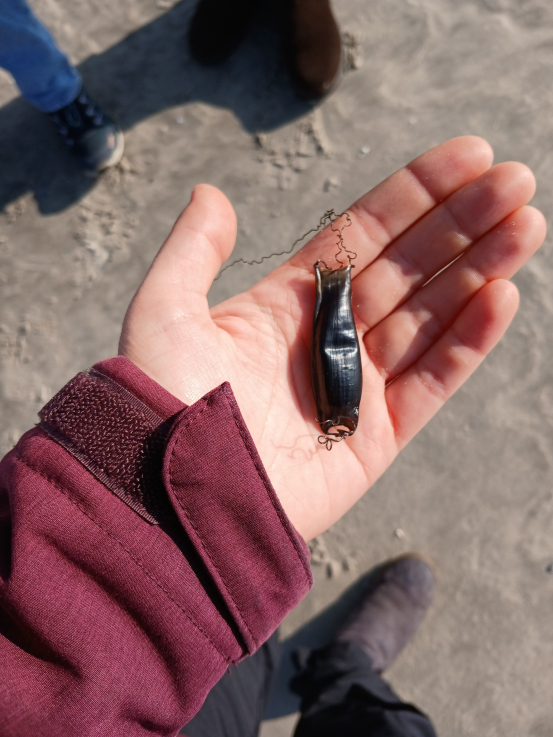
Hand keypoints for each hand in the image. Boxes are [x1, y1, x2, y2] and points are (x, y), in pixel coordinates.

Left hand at [119, 136, 544, 540]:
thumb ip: (192, 251)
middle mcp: (327, 339)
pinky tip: (502, 294)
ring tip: (527, 223)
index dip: (416, 194)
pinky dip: (469, 340)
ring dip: (481, 269)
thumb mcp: (164, 311)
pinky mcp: (377, 437)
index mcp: (286, 303)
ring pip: (432, 316)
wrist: (175, 499)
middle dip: (463, 222)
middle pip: (410, 267)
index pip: (365, 235)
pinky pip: (433, 380)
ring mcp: (356, 387)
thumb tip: (212, 192)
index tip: (469, 155)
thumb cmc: (161, 402)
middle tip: (516, 180)